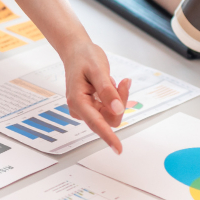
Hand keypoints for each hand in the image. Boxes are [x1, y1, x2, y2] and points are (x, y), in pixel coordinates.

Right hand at [63, 39, 130, 153]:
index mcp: (77, 101)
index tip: (118, 148)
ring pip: (111, 114)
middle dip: (119, 102)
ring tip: (114, 80)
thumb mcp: (98, 70)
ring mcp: (86, 109)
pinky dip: (115, 97)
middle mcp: (80, 108)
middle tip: (123, 82)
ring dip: (118, 98)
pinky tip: (111, 83)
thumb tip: (117, 109)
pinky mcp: (92, 107)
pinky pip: (110, 109)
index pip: (96, 123)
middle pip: (109, 118)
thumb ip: (107, 91)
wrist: (76, 51)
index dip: (108, 136)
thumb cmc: (84, 57)